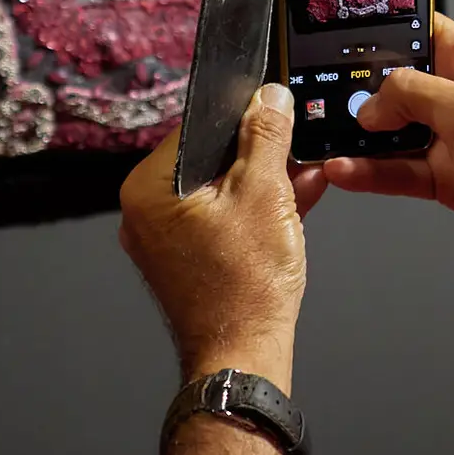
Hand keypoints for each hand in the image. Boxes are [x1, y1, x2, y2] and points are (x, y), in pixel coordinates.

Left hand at [120, 86, 329, 391]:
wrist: (244, 358)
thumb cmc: (247, 283)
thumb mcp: (265, 193)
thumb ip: (266, 137)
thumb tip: (271, 96)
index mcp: (149, 189)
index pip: (197, 126)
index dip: (242, 114)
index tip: (276, 109)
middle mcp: (146, 213)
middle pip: (210, 158)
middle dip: (259, 152)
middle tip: (297, 146)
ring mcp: (167, 241)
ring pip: (221, 190)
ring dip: (266, 181)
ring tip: (306, 173)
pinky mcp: (190, 262)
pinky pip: (224, 219)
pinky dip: (257, 209)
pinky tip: (297, 199)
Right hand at [326, 15, 453, 270]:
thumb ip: (412, 95)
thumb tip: (372, 103)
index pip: (418, 31)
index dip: (383, 31)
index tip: (343, 35)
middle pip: (394, 85)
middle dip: (359, 93)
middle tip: (322, 97)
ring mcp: (449, 139)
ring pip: (390, 132)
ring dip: (358, 139)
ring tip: (324, 139)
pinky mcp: (444, 177)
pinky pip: (396, 170)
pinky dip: (369, 172)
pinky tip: (346, 171)